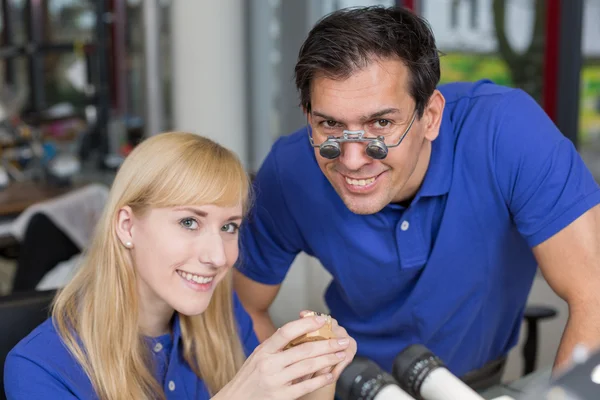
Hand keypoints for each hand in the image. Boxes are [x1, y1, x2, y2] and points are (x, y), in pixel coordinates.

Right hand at [216, 314, 350, 399]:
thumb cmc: (248, 379)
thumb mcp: (257, 358)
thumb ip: (275, 347)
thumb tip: (297, 332)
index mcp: (263, 351)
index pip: (286, 332)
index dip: (305, 324)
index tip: (321, 320)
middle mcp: (269, 364)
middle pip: (303, 350)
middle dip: (326, 344)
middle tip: (341, 340)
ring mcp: (275, 381)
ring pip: (307, 367)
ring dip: (328, 359)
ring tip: (340, 355)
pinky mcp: (281, 396)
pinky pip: (305, 386)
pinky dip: (320, 379)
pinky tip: (330, 375)